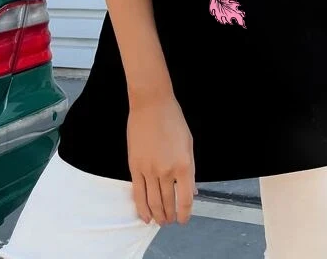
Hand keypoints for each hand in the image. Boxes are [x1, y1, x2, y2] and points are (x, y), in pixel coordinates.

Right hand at [127, 94, 197, 226]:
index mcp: (183, 164)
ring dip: (157, 216)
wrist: (151, 104)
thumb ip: (190, 170)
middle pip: (168, 203)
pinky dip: (141, 208)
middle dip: (170, 216)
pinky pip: (137, 193)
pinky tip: (145, 215)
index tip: (183, 219)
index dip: (185, 214)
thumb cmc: (173, 120)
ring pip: (152, 202)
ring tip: (160, 221)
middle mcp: (166, 171)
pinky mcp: (134, 167)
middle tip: (170, 221)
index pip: (185, 199)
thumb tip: (192, 192)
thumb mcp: (189, 144)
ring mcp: (149, 170)